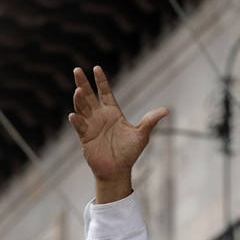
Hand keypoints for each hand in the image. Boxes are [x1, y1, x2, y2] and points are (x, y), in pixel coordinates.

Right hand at [68, 65, 168, 202]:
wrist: (118, 171)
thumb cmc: (129, 153)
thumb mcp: (142, 135)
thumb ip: (150, 121)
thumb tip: (166, 110)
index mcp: (113, 112)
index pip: (105, 92)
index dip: (101, 81)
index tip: (96, 68)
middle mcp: (100, 116)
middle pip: (89, 96)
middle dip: (83, 83)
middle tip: (77, 70)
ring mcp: (91, 126)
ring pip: (82, 108)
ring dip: (79, 100)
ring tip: (78, 90)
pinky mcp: (85, 137)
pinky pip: (79, 126)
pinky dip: (76, 120)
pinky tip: (73, 115)